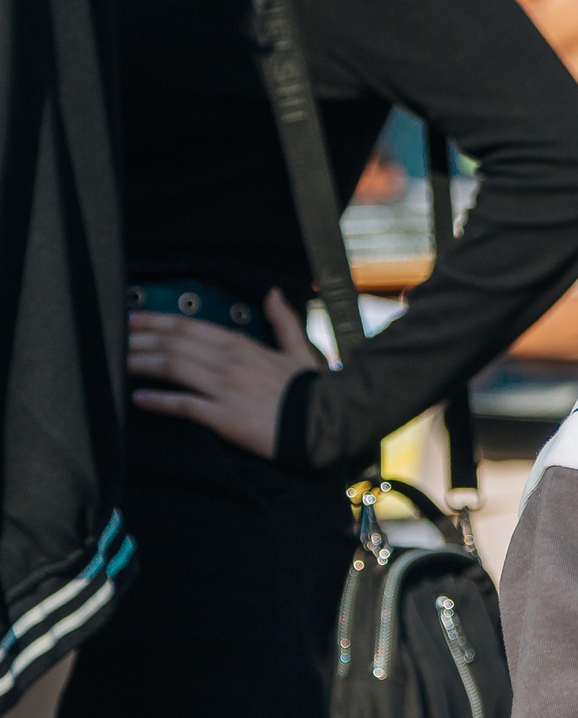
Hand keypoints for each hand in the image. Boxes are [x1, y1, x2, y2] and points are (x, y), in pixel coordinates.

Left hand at [128, 289, 324, 459]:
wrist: (323, 424)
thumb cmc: (311, 390)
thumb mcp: (299, 349)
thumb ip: (282, 320)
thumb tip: (273, 293)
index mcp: (243, 346)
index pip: (190, 327)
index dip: (156, 322)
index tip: (132, 319)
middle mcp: (229, 362)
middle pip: (174, 344)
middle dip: (140, 339)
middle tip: (113, 339)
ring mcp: (225, 389)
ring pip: (174, 368)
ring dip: (143, 364)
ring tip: (118, 364)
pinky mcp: (224, 416)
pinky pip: (185, 405)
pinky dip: (160, 401)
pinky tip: (140, 398)